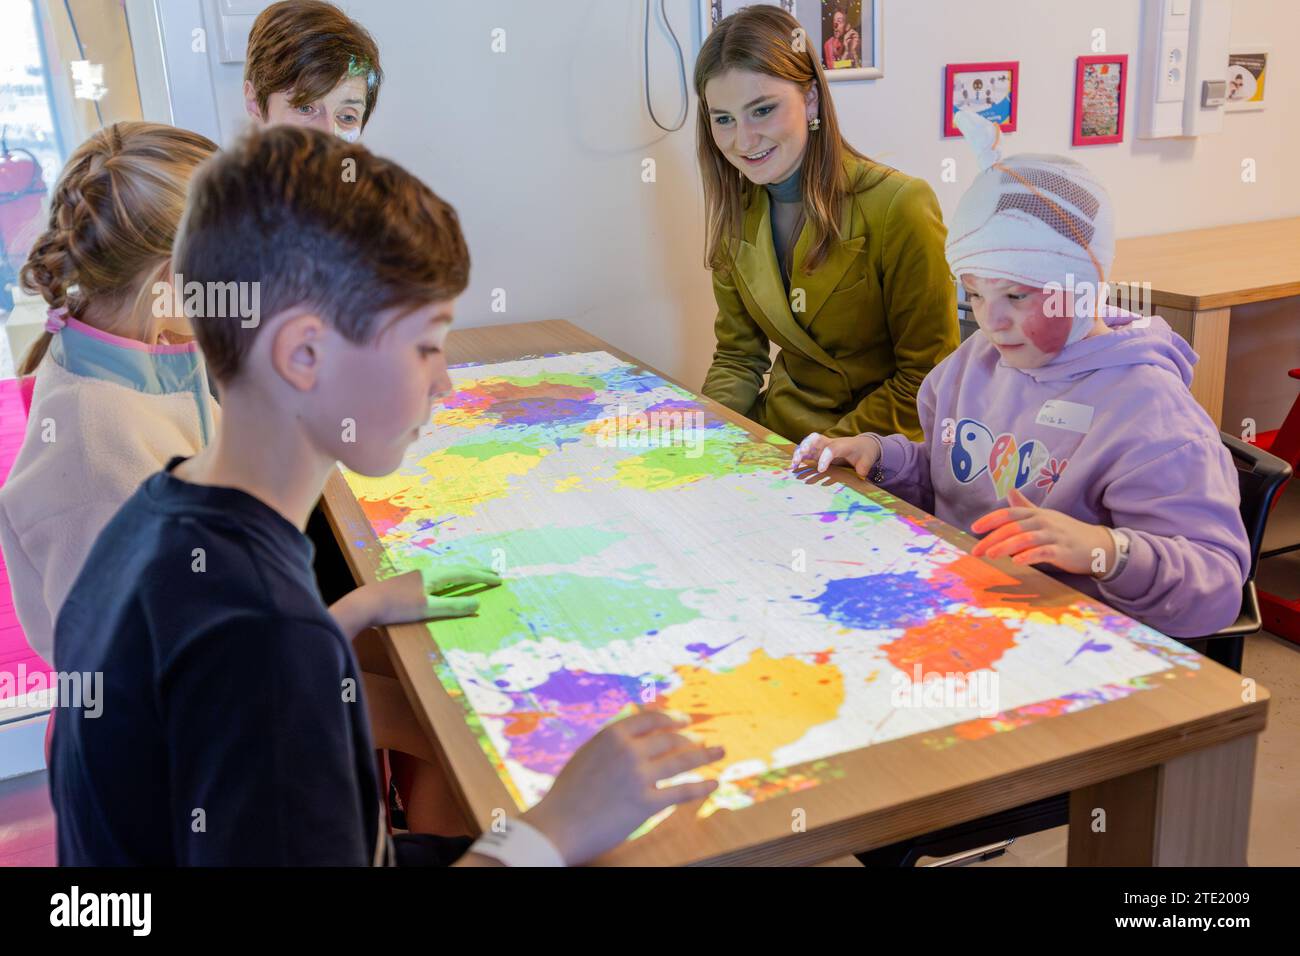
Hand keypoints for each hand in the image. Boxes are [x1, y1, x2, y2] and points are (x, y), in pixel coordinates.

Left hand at [334, 565, 501, 635]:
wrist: (366, 603)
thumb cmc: (397, 606)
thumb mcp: (428, 609)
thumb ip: (453, 607)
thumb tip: (477, 603)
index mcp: (434, 575)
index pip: (465, 574)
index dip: (483, 577)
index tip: (499, 580)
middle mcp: (428, 572)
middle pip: (457, 570)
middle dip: (477, 572)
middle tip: (494, 574)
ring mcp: (417, 577)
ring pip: (447, 573)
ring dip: (464, 575)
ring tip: (475, 577)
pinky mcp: (409, 585)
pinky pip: (439, 579)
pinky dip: (451, 581)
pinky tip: (446, 586)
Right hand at [520, 710, 722, 865]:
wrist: (557, 825)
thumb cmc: (567, 794)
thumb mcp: (587, 755)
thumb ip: (611, 744)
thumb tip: (632, 735)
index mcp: (612, 734)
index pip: (651, 718)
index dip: (672, 717)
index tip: (685, 720)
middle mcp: (628, 750)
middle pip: (670, 738)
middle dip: (691, 737)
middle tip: (703, 739)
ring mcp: (639, 776)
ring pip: (682, 760)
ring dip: (705, 755)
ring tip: (720, 752)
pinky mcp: (646, 803)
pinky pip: (682, 791)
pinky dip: (702, 786)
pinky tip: (714, 783)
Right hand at [790, 431, 880, 479]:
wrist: (863, 444)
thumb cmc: (864, 453)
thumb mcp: (867, 460)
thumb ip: (863, 468)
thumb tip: (860, 475)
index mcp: (842, 445)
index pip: (831, 448)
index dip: (824, 458)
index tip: (820, 470)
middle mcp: (830, 442)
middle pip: (815, 438)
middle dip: (807, 445)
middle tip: (802, 455)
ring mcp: (823, 445)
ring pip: (807, 443)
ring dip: (799, 452)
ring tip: (794, 464)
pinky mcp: (818, 450)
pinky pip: (806, 451)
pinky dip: (798, 457)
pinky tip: (793, 467)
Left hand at [970, 487, 1114, 575]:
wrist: (1099, 545)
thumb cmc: (1067, 532)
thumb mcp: (1045, 516)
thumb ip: (1025, 506)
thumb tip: (1009, 491)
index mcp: (1037, 514)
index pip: (1010, 513)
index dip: (991, 519)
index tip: (974, 528)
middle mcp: (1044, 522)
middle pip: (1014, 527)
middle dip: (992, 538)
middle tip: (976, 551)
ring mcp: (1054, 536)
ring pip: (1026, 538)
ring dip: (1006, 546)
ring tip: (991, 555)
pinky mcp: (1064, 551)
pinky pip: (1044, 552)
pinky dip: (1029, 556)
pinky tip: (1016, 561)